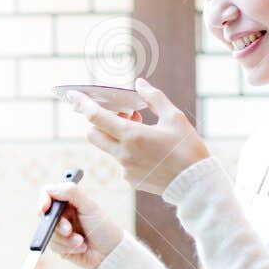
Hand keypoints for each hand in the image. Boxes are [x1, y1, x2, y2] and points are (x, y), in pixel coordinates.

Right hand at [38, 180, 123, 268]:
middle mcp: (63, 214)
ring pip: (49, 233)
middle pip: (45, 216)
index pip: (47, 194)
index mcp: (69, 201)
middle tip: (69, 230)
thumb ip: (71, 192)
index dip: (43, 200)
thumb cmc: (103, 227)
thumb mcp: (90, 206)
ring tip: (81, 241)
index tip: (44, 208)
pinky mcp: (60, 245)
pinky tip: (81, 248)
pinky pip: (53, 246)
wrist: (110, 252)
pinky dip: (67, 248)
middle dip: (58, 225)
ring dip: (65, 239)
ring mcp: (60, 230)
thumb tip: (50, 189)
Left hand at [65, 78, 210, 195]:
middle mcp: (123, 154)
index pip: (96, 117)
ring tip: (141, 131)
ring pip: (108, 147)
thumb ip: (154, 98)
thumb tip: (139, 84)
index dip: (82, 104)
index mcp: (132, 136)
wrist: (195, 184)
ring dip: (116, 136)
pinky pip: (120, 161)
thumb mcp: (174, 118)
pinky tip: (147, 150)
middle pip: (92, 134)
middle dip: (98, 123)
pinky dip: (127, 151)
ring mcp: (125, 169)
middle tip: (122, 116)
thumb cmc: (187, 149)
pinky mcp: (130, 180)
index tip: (73, 96)